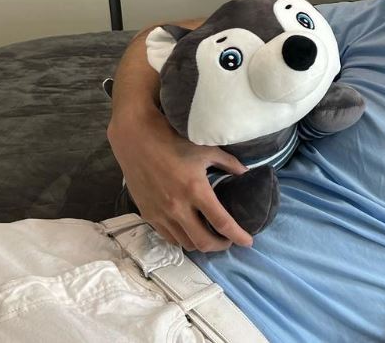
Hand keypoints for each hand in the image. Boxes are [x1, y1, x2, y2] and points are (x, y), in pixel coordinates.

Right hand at [108, 107, 253, 251]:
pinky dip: (182, 238)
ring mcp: (160, 213)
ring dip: (200, 244)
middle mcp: (178, 207)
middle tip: (229, 240)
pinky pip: (168, 237)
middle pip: (203, 242)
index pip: (222, 222)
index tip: (248, 242)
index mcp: (196, 190)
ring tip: (209, 235)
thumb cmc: (173, 140)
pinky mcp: (147, 214)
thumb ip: (229, 163)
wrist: (136, 139)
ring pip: (185, 243)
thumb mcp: (206, 149)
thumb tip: (245, 173)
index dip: (238, 236)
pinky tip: (189, 231)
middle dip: (220, 246)